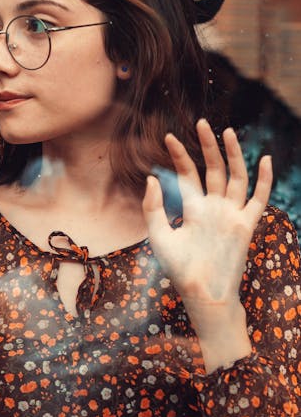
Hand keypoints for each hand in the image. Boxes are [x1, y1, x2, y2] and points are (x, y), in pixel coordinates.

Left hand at [142, 119, 271, 345]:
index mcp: (193, 208)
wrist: (202, 294)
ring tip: (227, 131)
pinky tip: (264, 159)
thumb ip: (153, 208)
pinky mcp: (245, 225)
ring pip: (236, 177)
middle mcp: (213, 207)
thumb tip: (151, 178)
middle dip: (207, 146)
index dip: (179, 155)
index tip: (168, 137)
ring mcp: (231, 214)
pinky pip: (258, 198)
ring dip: (233, 154)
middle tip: (202, 122)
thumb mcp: (158, 236)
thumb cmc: (179, 270)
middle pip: (213, 168)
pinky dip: (263, 179)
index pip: (188, 174)